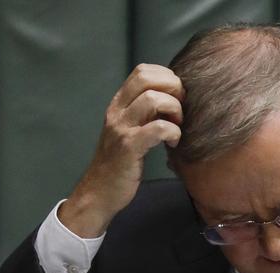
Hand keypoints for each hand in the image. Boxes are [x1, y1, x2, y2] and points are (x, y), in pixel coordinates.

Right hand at [59, 64, 184, 237]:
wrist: (99, 193)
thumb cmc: (120, 164)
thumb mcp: (129, 131)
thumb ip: (145, 114)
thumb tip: (174, 101)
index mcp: (119, 104)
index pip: (143, 71)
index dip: (166, 78)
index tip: (177, 98)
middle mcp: (117, 111)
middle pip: (147, 77)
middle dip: (173, 89)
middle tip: (180, 111)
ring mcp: (121, 128)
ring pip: (153, 99)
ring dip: (174, 110)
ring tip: (177, 127)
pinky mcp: (128, 147)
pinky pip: (157, 128)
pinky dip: (173, 132)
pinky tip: (173, 143)